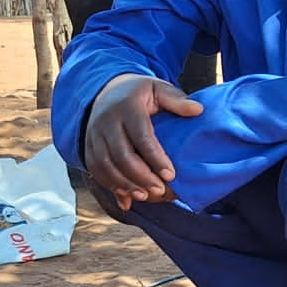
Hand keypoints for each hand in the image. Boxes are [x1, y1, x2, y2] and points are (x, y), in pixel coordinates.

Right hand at [83, 74, 202, 209]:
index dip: (155, 158)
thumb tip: (198, 110)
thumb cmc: (140, 93)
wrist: (106, 90)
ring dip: (124, 184)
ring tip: (145, 196)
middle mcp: (106, 121)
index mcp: (127, 106)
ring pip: (105, 165)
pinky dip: (110, 185)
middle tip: (160, 190)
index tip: (171, 175)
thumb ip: (177, 100)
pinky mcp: (88, 146)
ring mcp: (94, 134)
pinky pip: (95, 169)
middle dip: (141, 176)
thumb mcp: (158, 89)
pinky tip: (127, 197)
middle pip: (121, 154)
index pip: (141, 136)